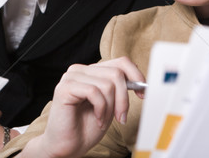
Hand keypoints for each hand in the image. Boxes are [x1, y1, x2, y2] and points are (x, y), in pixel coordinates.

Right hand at [21, 57, 144, 157]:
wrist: (67, 147)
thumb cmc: (87, 127)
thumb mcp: (111, 105)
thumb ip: (120, 89)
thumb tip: (139, 80)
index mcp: (92, 72)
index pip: (120, 62)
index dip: (136, 75)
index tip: (143, 93)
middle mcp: (80, 70)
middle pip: (116, 73)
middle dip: (124, 99)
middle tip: (121, 117)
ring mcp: (71, 77)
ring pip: (108, 84)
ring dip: (111, 108)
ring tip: (103, 120)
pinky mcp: (65, 88)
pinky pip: (95, 92)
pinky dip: (101, 109)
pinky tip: (97, 119)